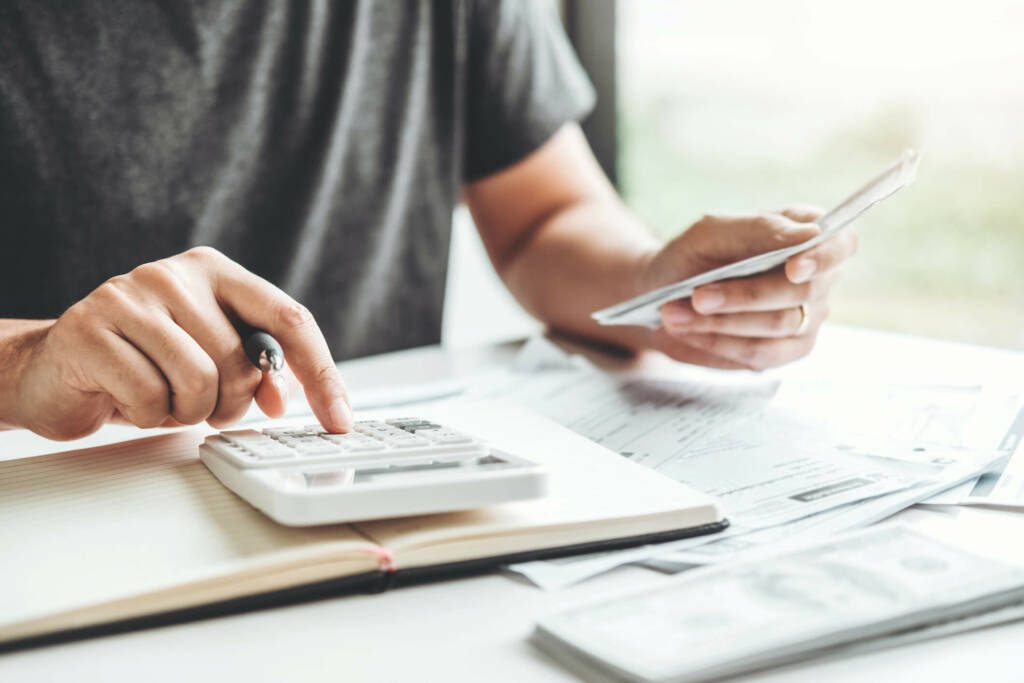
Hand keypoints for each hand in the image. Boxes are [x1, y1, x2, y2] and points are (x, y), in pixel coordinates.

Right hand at [5, 247, 351, 439]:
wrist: (55, 366)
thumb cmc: (143, 363)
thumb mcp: (209, 359)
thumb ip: (255, 369)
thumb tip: (281, 395)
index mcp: (216, 273)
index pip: (290, 318)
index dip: (321, 373)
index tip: (340, 419)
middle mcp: (176, 274)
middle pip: (245, 362)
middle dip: (229, 403)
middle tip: (197, 403)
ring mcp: (130, 294)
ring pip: (201, 381)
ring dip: (186, 412)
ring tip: (161, 398)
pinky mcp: (92, 327)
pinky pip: (150, 397)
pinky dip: (147, 416)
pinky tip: (127, 398)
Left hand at [640, 208, 857, 369]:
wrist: (663, 293)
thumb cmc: (694, 255)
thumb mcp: (713, 231)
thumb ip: (758, 229)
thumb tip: (808, 234)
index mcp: (806, 235)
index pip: (841, 244)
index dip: (822, 257)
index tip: (792, 268)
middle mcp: (817, 278)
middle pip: (802, 292)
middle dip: (746, 296)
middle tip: (697, 295)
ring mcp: (806, 318)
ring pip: (778, 325)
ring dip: (723, 322)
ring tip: (675, 314)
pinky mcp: (785, 351)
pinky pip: (762, 354)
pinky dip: (720, 343)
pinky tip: (688, 331)